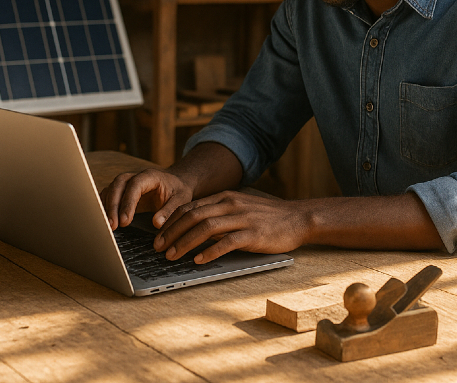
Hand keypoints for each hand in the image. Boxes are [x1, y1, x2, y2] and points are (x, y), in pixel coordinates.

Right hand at [99, 169, 193, 229]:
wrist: (175, 184)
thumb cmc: (178, 191)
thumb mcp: (180, 200)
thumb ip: (169, 211)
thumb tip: (156, 223)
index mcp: (149, 176)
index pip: (135, 186)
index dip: (128, 203)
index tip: (125, 221)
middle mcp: (135, 176)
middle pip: (118, 186)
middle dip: (113, 206)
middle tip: (112, 225)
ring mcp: (126, 182)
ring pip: (110, 190)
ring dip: (106, 207)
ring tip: (108, 226)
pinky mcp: (122, 191)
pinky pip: (109, 195)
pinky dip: (104, 206)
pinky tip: (104, 220)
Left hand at [153, 191, 310, 263]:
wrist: (298, 218)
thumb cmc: (268, 217)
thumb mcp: (240, 208)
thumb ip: (219, 214)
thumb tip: (193, 228)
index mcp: (225, 197)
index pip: (190, 207)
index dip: (170, 221)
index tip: (158, 235)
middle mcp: (231, 204)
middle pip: (193, 216)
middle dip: (171, 232)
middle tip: (158, 248)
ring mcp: (243, 218)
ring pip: (205, 227)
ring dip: (185, 242)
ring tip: (172, 256)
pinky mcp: (254, 234)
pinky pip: (227, 242)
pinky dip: (210, 251)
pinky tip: (198, 260)